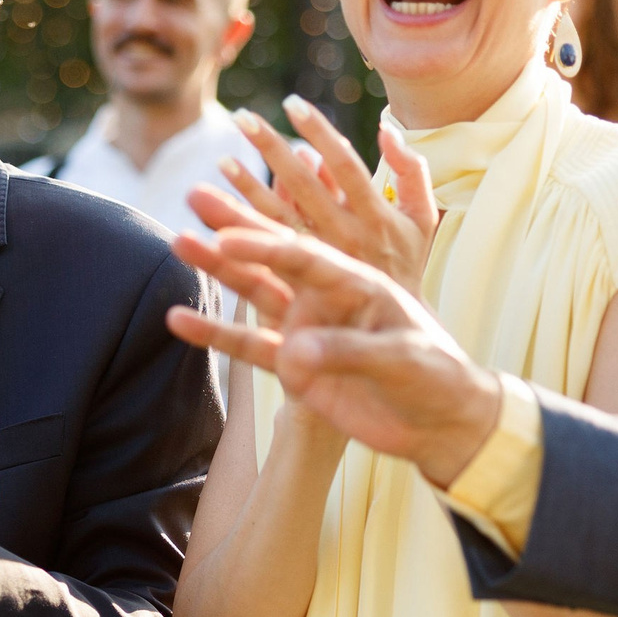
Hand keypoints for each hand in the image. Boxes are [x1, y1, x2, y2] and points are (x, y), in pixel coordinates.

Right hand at [167, 225, 500, 487]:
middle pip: (273, 258)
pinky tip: (177, 320)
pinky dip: (215, 334)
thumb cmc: (434, 375)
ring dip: (218, 268)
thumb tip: (293, 355)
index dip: (269, 244)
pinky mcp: (294, 366)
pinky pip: (250, 348)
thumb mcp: (400, 358)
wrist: (440, 419)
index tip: (231, 235)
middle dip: (234, 227)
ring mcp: (307, 329)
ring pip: (254, 292)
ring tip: (178, 240)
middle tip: (194, 196)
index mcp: (359, 281)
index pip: (308, 256)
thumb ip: (347, 350)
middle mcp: (327, 297)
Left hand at [220, 97, 439, 292]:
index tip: (293, 104)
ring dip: (244, 194)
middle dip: (274, 150)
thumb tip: (387, 129)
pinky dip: (241, 229)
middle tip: (243, 117)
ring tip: (213, 167)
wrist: (394, 343)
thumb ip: (414, 174)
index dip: (320, 133)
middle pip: (304, 188)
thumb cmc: (407, 269)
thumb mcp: (423, 223)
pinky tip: (217, 207)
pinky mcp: (299, 296)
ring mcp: (321, 268)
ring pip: (277, 223)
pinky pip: (263, 264)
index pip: (346, 166)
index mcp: (378, 218)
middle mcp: (347, 239)